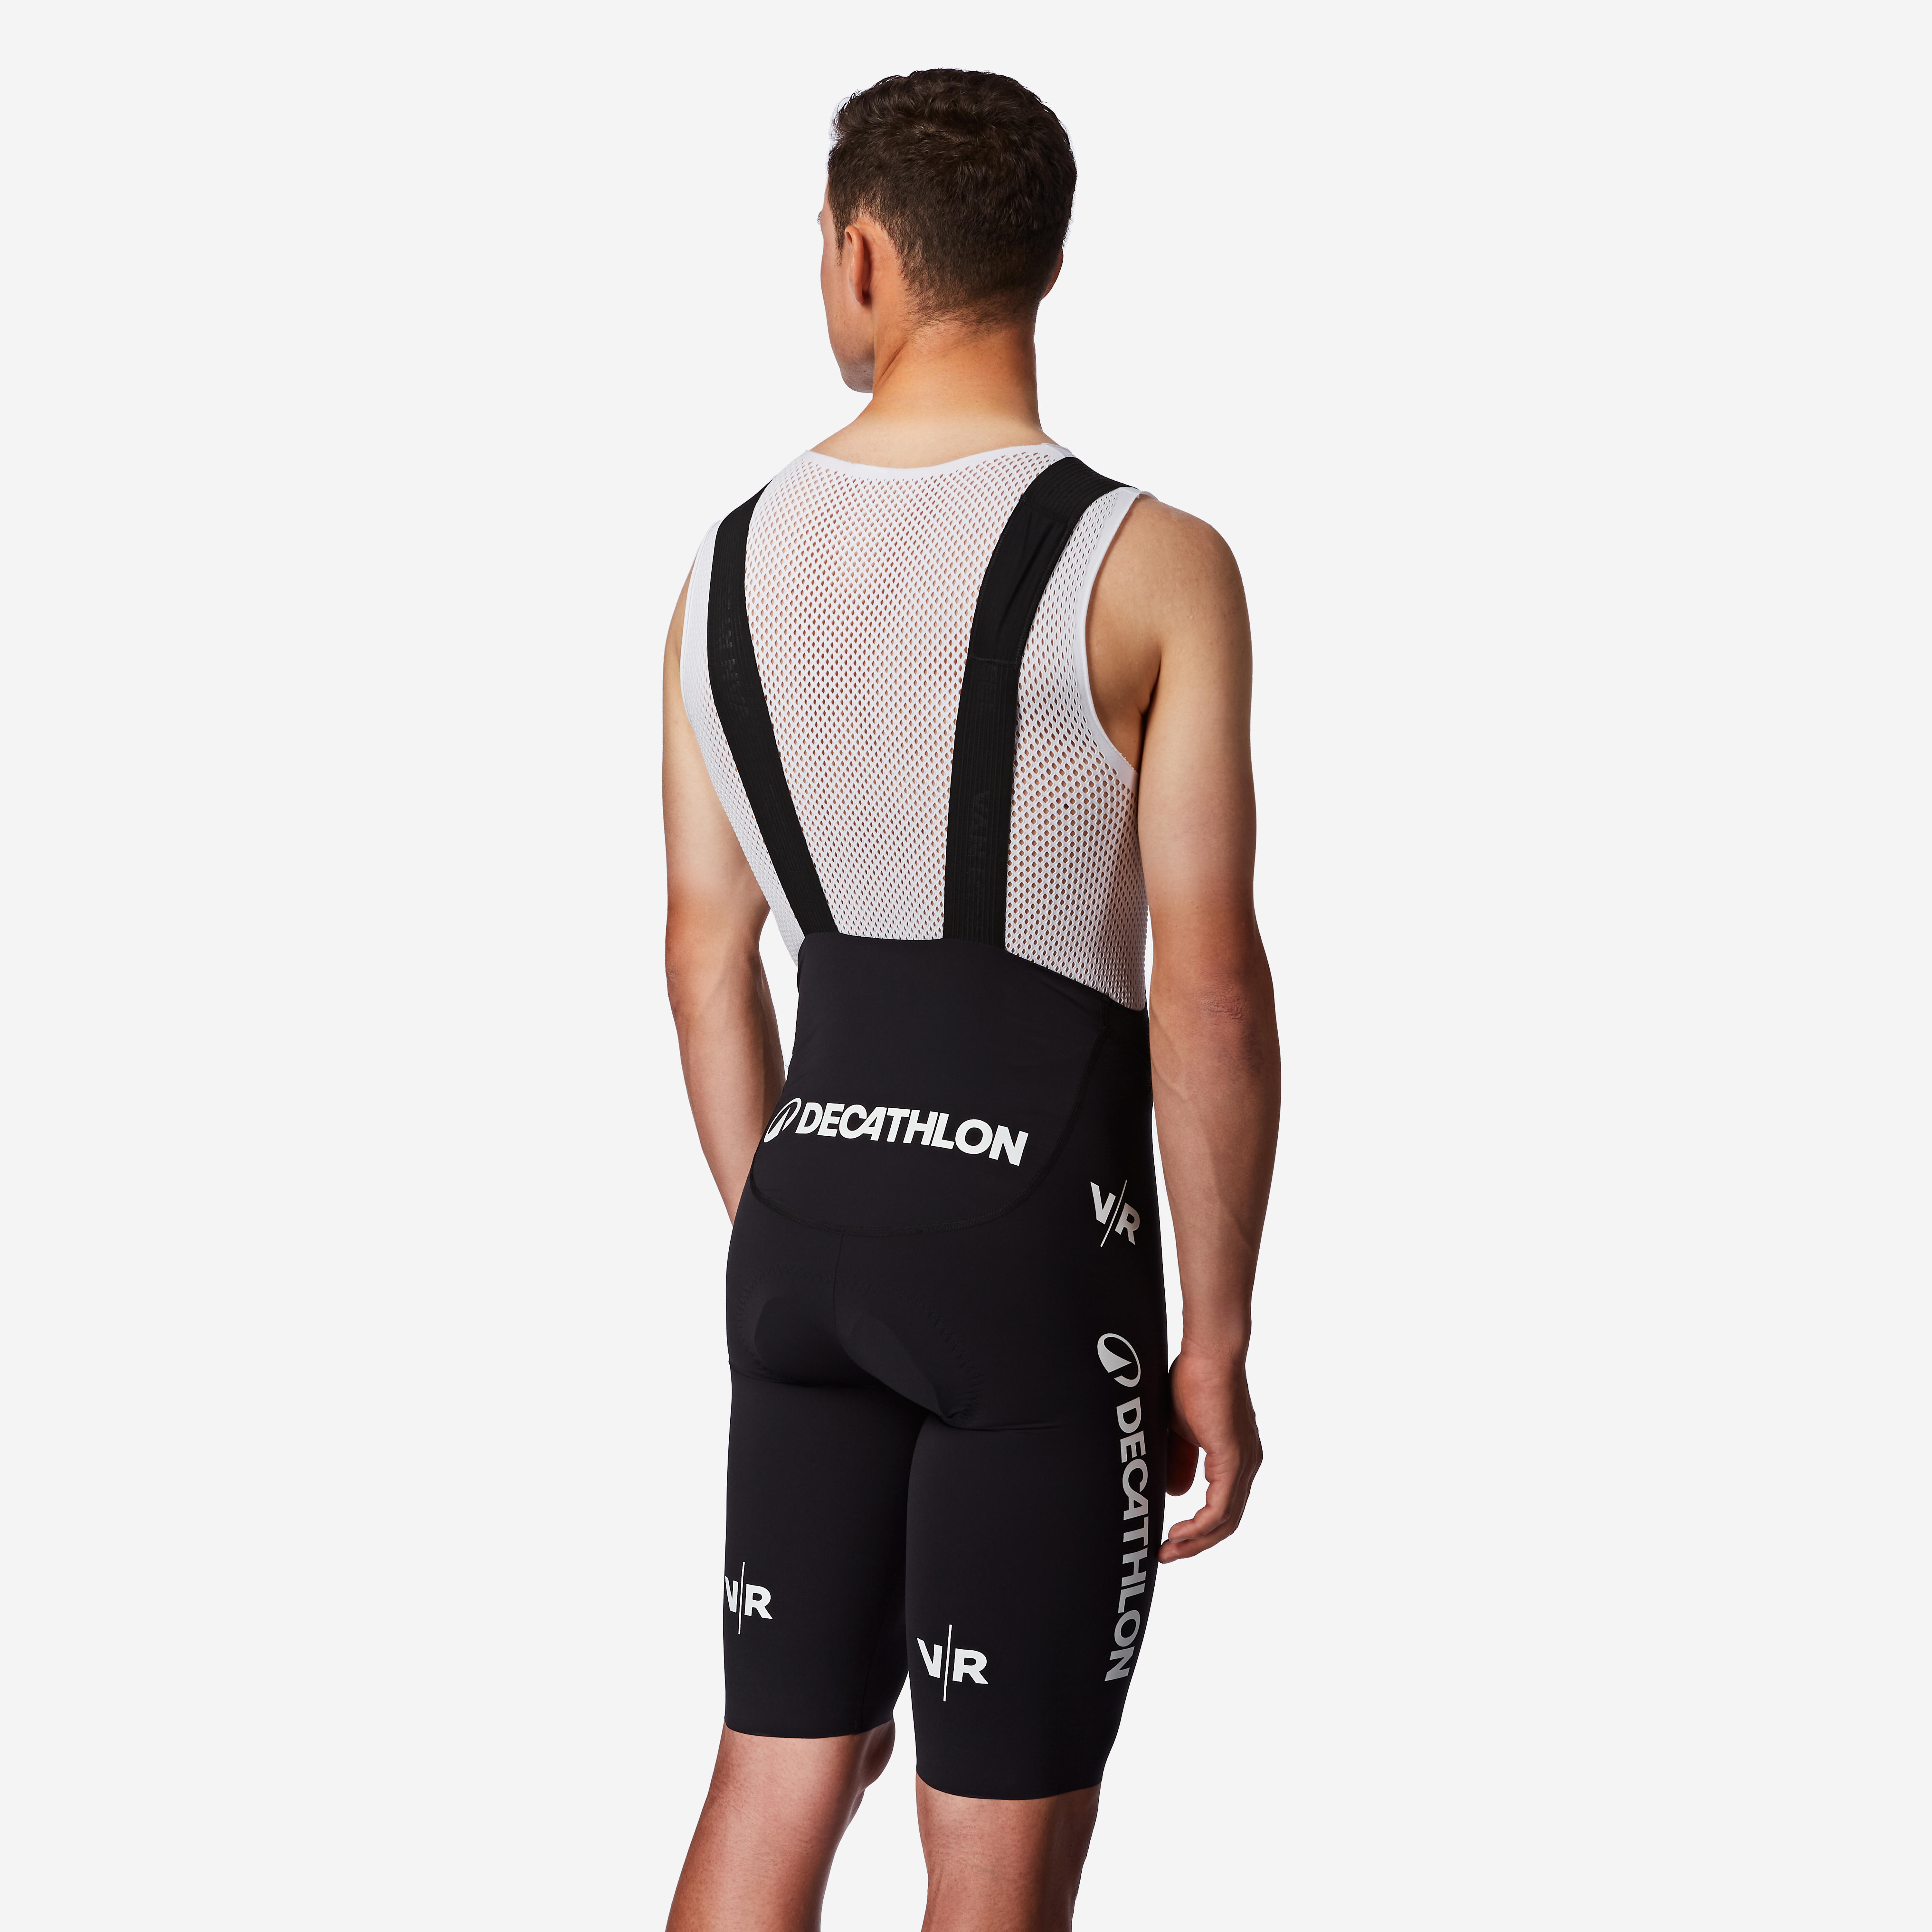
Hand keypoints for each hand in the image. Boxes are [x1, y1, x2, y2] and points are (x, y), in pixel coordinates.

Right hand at [1159, 1348, 1261, 1560]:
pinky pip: (1221, 1507)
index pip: (1222, 1507)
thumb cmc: (1193, 1380)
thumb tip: (1177, 1495)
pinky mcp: (1234, 1458)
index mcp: (1236, 1458)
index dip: (1197, 1529)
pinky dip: (1200, 1526)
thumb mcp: (1180, 1429)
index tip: (1169, 1539)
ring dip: (1196, 1540)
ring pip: (1226, 1520)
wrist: (1209, 1351)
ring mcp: (1244, 1463)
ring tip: (1168, 1550)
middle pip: (1227, 1522)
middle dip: (1195, 1544)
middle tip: (1166, 1555)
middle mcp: (1246, 1465)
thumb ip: (1180, 1461)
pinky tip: (1179, 1533)